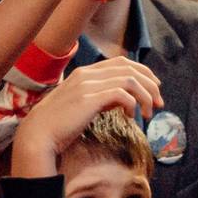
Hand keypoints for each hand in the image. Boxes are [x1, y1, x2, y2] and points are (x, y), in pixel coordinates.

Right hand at [12, 58, 162, 176]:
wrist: (38, 135)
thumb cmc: (59, 124)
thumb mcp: (82, 105)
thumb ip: (101, 97)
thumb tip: (123, 99)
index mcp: (85, 72)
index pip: (122, 62)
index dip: (143, 72)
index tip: (154, 87)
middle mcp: (87, 74)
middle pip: (130, 68)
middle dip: (150, 83)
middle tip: (159, 101)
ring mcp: (88, 84)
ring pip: (130, 79)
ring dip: (145, 95)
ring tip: (148, 112)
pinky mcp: (90, 99)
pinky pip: (122, 94)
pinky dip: (132, 104)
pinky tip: (130, 117)